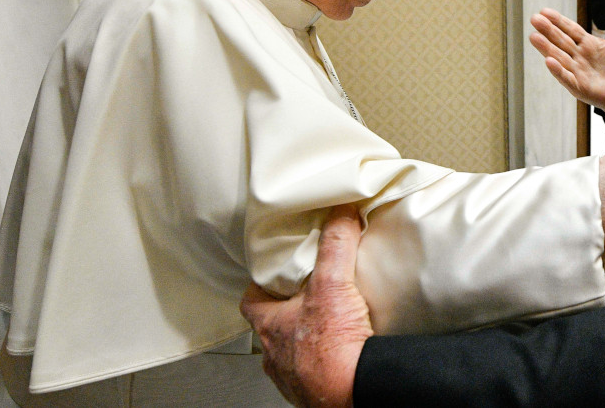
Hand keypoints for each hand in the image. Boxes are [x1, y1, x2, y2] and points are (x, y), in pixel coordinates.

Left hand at [240, 205, 371, 407]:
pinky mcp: (315, 392)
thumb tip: (341, 214)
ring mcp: (294, 377)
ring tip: (329, 323)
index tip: (272, 275)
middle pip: (273, 326)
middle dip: (289, 311)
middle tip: (310, 295)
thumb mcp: (332, 284)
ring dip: (305, 337)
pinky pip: (314, 372)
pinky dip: (324, 360)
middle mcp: (276, 355)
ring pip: (292, 351)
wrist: (354, 392)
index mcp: (270, 327)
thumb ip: (336, 244)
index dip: (260, 286)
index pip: (250, 301)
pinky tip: (342, 351)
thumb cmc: (333, 350)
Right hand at [529, 0, 604, 116]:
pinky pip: (567, 78)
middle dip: (548, 30)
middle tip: (534, 19)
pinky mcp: (578, 87)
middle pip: (560, 41)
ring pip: (559, 57)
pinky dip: (558, 71)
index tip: (544, 11)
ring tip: (533, 36)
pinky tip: (548, 61)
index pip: (570, 30)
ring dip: (546, 48)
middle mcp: (577, 56)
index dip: (558, 21)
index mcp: (586, 44)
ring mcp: (576, 71)